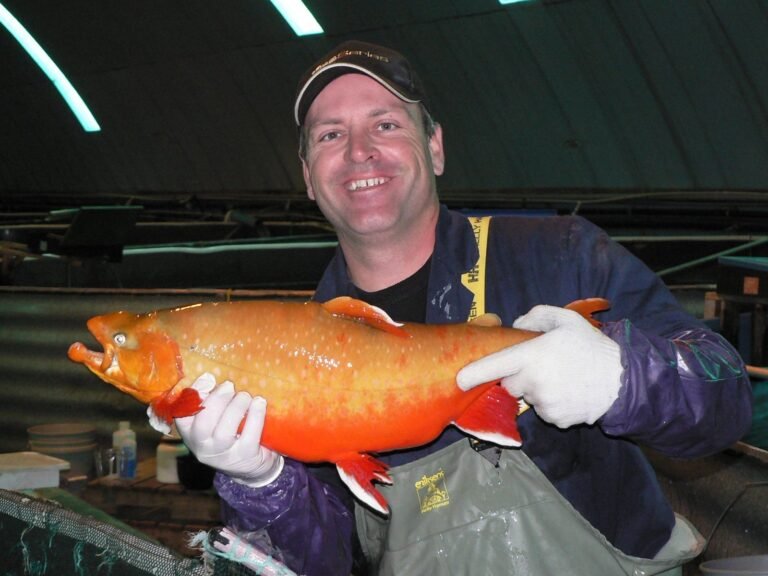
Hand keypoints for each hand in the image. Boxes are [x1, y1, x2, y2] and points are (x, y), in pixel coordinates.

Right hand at [174, 373, 283, 486]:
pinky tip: (259, 403)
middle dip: (217, 400)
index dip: (193, 395)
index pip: (182, 416)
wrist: (251, 465)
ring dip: (236, 407)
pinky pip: (249, 435)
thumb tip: (208, 378)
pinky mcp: (245, 457)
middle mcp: (203, 447)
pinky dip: (255, 416)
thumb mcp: (214, 420)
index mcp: (191, 434)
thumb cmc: (230, 434)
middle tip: (230, 386)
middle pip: (203, 423)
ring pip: (225, 431)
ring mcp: (224, 455)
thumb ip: (210, 402)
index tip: (208, 378)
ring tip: (245, 396)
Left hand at [457, 305, 622, 427]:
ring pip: (528, 398)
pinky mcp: (556, 420)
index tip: (459, 380)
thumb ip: (536, 316)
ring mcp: (545, 405)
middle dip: (519, 377)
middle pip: (511, 384)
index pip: (495, 366)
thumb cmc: (591, 346)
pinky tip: (568, 393)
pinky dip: (551, 404)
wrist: (623, 380)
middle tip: (541, 366)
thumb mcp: (565, 319)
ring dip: (536, 390)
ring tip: (561, 379)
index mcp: (533, 356)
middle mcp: (534, 382)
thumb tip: (517, 324)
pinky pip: (543, 411)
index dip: (474, 374)